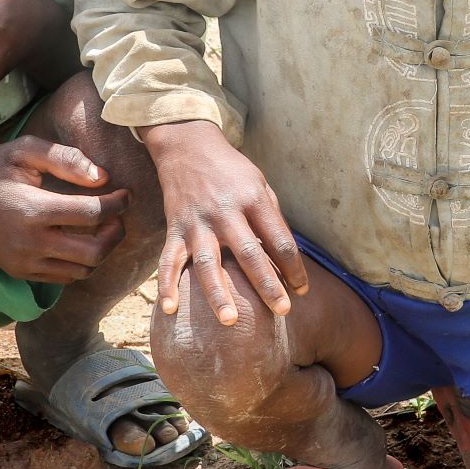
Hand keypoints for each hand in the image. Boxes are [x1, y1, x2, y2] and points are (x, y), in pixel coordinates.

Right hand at [0, 134, 128, 282]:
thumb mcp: (25, 150)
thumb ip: (65, 158)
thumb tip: (102, 178)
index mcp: (33, 209)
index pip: (93, 214)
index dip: (118, 204)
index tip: (126, 194)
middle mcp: (30, 242)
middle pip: (94, 251)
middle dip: (116, 233)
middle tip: (118, 216)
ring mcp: (25, 262)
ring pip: (83, 270)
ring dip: (101, 251)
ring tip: (102, 228)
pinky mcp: (20, 272)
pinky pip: (64, 277)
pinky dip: (80, 263)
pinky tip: (78, 240)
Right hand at [141, 120, 308, 325]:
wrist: (188, 147)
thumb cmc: (231, 171)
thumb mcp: (260, 185)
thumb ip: (272, 219)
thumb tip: (289, 260)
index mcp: (253, 200)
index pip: (280, 240)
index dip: (294, 267)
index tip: (302, 290)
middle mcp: (226, 212)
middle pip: (250, 254)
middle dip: (267, 285)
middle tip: (282, 311)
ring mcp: (198, 222)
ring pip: (208, 263)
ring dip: (217, 293)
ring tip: (228, 321)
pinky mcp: (175, 229)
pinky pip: (169, 261)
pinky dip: (167, 286)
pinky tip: (168, 310)